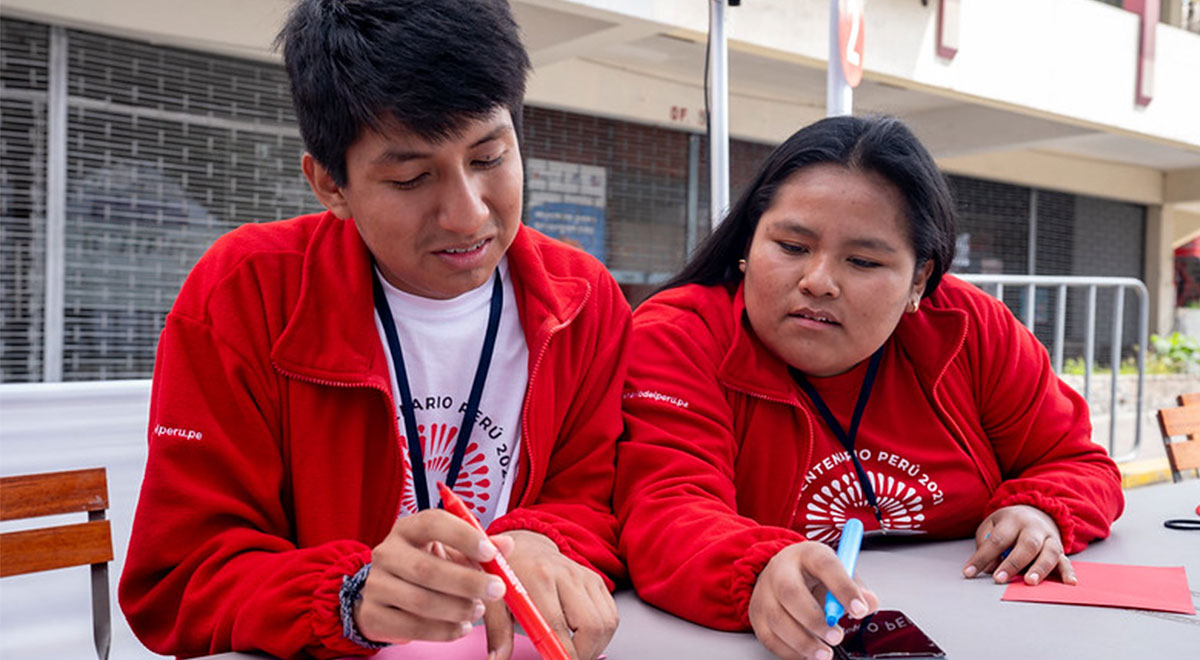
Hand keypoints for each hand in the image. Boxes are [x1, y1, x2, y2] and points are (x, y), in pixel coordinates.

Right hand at [353, 508, 514, 643]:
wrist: (390, 591)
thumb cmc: (429, 564)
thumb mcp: (453, 550)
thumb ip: (481, 547)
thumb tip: (507, 546)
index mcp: (408, 528)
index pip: (432, 523)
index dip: (463, 537)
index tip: (490, 554)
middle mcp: (387, 552)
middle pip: (427, 569)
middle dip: (467, 582)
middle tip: (497, 590)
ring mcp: (376, 585)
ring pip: (421, 602)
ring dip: (457, 609)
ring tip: (478, 610)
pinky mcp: (373, 615)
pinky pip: (412, 628)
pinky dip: (444, 631)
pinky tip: (460, 627)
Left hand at [483, 530, 616, 659]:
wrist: (525, 545)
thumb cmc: (509, 571)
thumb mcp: (494, 599)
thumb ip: (498, 631)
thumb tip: (498, 659)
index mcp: (539, 578)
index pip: (557, 626)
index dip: (561, 653)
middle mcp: (567, 575)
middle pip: (592, 626)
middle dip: (583, 654)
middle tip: (565, 659)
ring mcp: (585, 577)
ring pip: (606, 623)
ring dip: (595, 646)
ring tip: (575, 650)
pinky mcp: (596, 580)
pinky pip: (611, 614)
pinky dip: (602, 633)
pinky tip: (583, 636)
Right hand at [748, 541, 878, 659]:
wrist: (780, 574)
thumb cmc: (812, 574)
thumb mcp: (838, 571)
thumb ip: (855, 586)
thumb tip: (869, 603)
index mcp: (806, 554)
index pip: (825, 565)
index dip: (843, 587)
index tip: (859, 609)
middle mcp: (780, 570)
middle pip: (790, 592)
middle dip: (814, 619)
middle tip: (837, 636)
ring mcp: (764, 593)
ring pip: (777, 619)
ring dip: (803, 642)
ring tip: (824, 653)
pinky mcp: (757, 615)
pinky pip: (770, 638)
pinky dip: (790, 651)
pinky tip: (808, 654)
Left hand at [963, 504, 1075, 585]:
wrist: (1036, 511)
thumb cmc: (1009, 524)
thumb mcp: (992, 525)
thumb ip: (986, 544)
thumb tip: (990, 568)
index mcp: (1012, 520)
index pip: (997, 540)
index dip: (982, 557)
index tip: (969, 572)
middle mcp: (1034, 527)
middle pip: (1026, 544)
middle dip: (1013, 563)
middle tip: (999, 579)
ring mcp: (1050, 538)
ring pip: (1049, 552)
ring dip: (1040, 568)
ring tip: (1029, 582)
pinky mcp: (1061, 549)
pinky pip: (1066, 561)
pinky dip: (1068, 572)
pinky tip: (1069, 583)